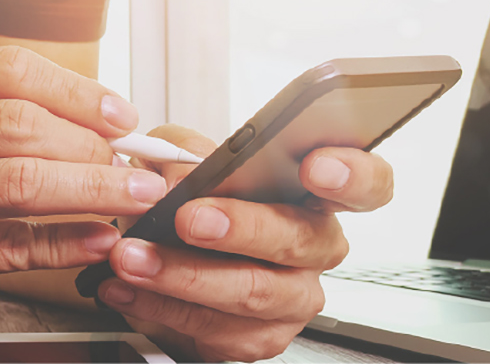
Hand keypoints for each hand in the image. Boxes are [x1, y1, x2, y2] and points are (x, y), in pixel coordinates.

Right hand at [0, 47, 169, 316]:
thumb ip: (3, 110)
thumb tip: (103, 119)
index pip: (7, 70)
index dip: (76, 91)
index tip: (119, 114)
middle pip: (18, 125)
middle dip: (90, 145)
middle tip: (130, 163)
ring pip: (19, 183)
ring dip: (93, 190)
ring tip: (132, 196)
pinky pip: (12, 246)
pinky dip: (67, 243)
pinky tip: (96, 239)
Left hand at [97, 124, 392, 361]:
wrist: (166, 265)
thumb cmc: (192, 203)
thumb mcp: (182, 161)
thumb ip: (182, 151)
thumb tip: (175, 167)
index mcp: (311, 194)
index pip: (365, 182)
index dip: (350, 173)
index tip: (315, 166)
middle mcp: (315, 247)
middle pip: (297, 238)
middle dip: (240, 227)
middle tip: (189, 218)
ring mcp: (292, 298)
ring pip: (250, 290)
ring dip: (182, 274)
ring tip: (132, 256)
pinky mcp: (259, 338)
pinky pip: (212, 327)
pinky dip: (159, 305)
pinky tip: (124, 287)